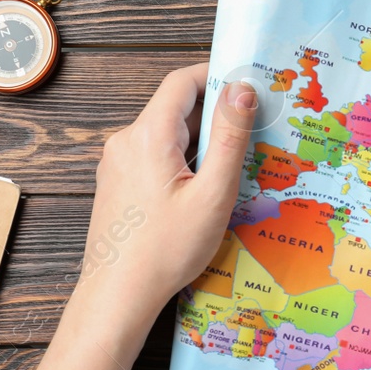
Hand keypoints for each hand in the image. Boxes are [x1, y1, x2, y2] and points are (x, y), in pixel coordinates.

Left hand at [68, 64, 255, 353]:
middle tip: (253, 133)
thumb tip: (243, 89)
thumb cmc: (166, 250)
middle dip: (215, 117)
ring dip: (200, 145)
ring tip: (232, 170)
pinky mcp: (116, 184)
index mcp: (149, 134)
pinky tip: (202, 193)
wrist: (118, 294)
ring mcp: (117, 163)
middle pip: (176, 110)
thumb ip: (230, 137)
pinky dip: (182, 164)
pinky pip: (154, 159)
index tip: (249, 85)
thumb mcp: (213, 193)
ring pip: (166, 137)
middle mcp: (126, 141)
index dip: (217, 75)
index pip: (183, 81)